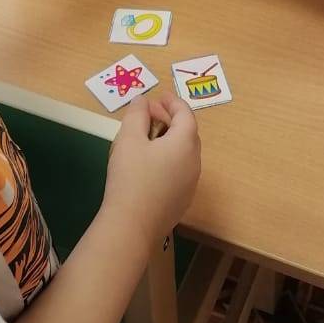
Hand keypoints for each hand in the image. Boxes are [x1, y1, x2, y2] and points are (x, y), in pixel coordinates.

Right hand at [105, 97, 199, 242]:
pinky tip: (149, 165)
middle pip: (188, 133)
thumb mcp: (129, 139)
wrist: (131, 226)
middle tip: (150, 114)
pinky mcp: (182, 201)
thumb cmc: (130, 177)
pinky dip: (169, 159)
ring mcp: (191, 184)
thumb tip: (143, 101)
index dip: (173, 102)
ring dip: (169, 140)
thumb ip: (137, 114)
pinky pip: (179, 171)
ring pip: (184, 153)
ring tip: (147, 138)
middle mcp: (195, 162)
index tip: (160, 96)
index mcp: (186, 143)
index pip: (185, 115)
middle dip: (170, 119)